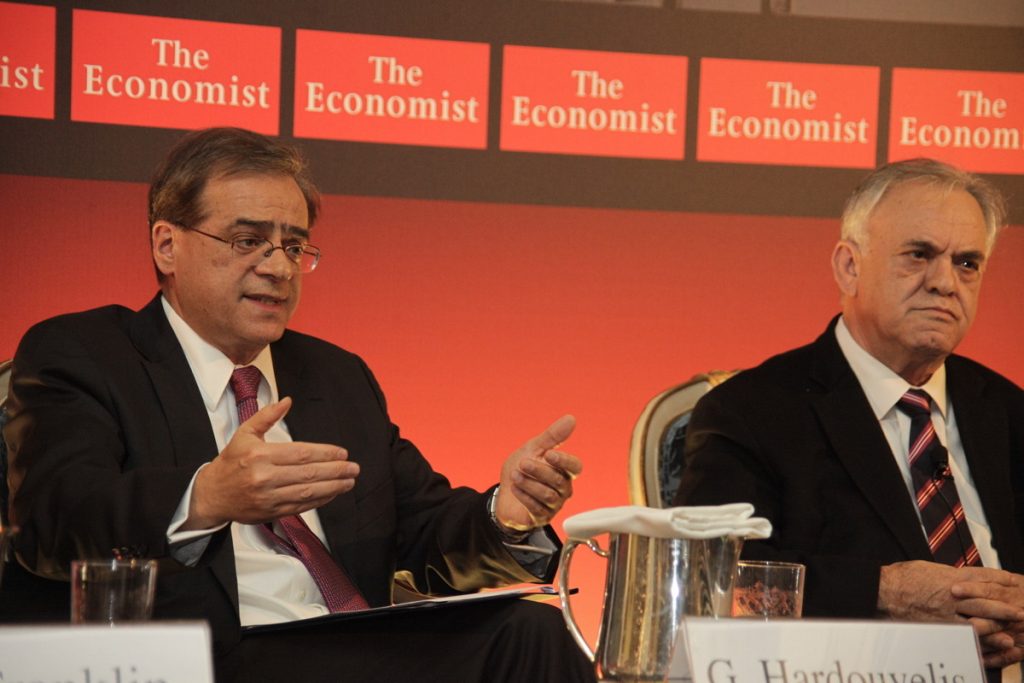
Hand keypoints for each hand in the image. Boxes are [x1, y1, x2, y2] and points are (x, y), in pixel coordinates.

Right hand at [184, 397, 358, 528]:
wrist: (211, 495)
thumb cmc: (230, 462)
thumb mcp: (244, 434)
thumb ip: (267, 416)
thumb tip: (287, 401)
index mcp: (260, 455)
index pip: (301, 454)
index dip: (325, 453)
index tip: (342, 453)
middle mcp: (264, 477)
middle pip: (308, 473)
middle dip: (335, 470)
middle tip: (353, 468)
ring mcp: (268, 497)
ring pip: (307, 492)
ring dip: (333, 487)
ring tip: (349, 481)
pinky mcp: (271, 512)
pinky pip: (301, 506)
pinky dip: (320, 500)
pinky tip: (333, 493)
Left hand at [494, 414, 581, 532]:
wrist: (504, 493)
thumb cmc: (522, 469)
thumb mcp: (534, 448)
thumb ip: (552, 436)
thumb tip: (571, 419)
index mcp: (564, 471)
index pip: (575, 467)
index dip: (564, 461)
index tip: (549, 454)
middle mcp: (563, 489)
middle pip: (558, 480)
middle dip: (539, 470)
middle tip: (523, 463)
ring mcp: (554, 504)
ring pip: (548, 495)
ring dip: (529, 484)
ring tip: (515, 476)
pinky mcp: (542, 517)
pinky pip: (537, 508)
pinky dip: (525, 496)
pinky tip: (515, 488)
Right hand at [879, 561, 1023, 667]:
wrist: (884, 590)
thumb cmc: (903, 577)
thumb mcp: (929, 568)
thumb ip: (948, 574)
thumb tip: (962, 577)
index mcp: (950, 577)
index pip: (982, 577)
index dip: (1000, 580)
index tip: (1014, 582)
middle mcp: (952, 595)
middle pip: (985, 601)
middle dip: (1004, 608)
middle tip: (1021, 612)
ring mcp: (946, 612)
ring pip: (977, 620)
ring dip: (996, 627)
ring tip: (1011, 633)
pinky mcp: (939, 626)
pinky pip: (962, 635)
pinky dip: (977, 641)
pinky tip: (986, 646)